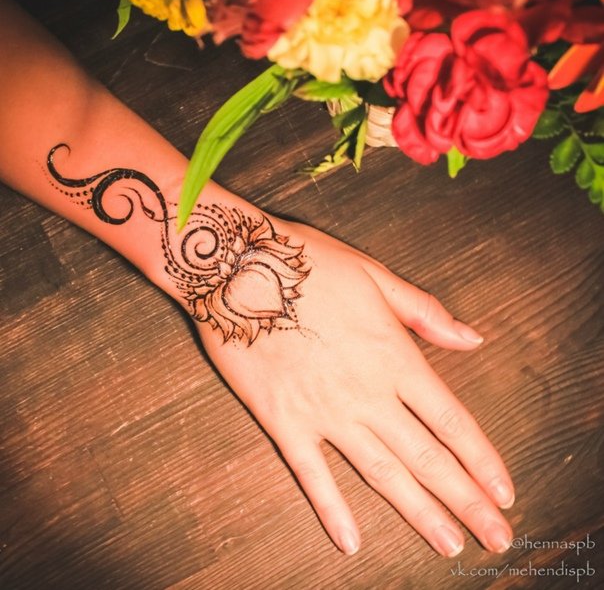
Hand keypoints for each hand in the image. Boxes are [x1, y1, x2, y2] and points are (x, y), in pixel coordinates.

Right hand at [194, 214, 514, 556]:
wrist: (238, 266)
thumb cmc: (309, 264)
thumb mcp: (375, 276)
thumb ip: (426, 312)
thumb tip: (473, 339)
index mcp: (393, 355)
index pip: (451, 419)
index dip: (482, 459)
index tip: (503, 491)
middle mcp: (366, 392)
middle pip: (426, 457)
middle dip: (466, 501)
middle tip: (495, 537)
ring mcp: (323, 411)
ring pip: (381, 472)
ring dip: (419, 512)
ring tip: (448, 544)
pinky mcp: (283, 419)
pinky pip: (311, 473)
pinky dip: (330, 508)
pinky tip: (350, 542)